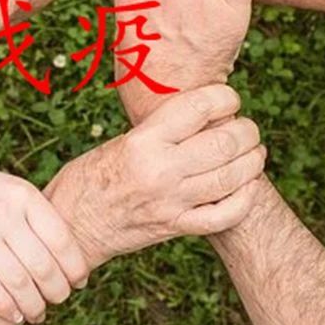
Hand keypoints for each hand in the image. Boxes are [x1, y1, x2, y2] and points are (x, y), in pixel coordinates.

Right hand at [0, 150, 88, 324]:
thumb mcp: (12, 190)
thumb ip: (37, 217)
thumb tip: (69, 256)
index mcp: (24, 195)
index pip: (61, 240)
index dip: (75, 267)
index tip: (79, 281)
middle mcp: (3, 214)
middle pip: (43, 266)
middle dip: (58, 291)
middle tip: (60, 299)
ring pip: (18, 283)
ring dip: (34, 306)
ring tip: (38, 313)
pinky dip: (6, 307)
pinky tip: (15, 314)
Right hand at [45, 85, 264, 268]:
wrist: (70, 225)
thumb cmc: (88, 177)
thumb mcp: (120, 142)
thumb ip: (160, 131)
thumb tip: (204, 115)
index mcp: (142, 141)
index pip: (198, 108)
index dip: (225, 97)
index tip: (229, 98)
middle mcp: (160, 170)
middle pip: (225, 142)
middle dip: (247, 130)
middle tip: (246, 128)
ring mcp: (171, 202)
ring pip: (232, 177)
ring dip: (252, 160)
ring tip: (254, 152)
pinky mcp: (175, 227)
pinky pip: (224, 215)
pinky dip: (245, 199)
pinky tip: (247, 186)